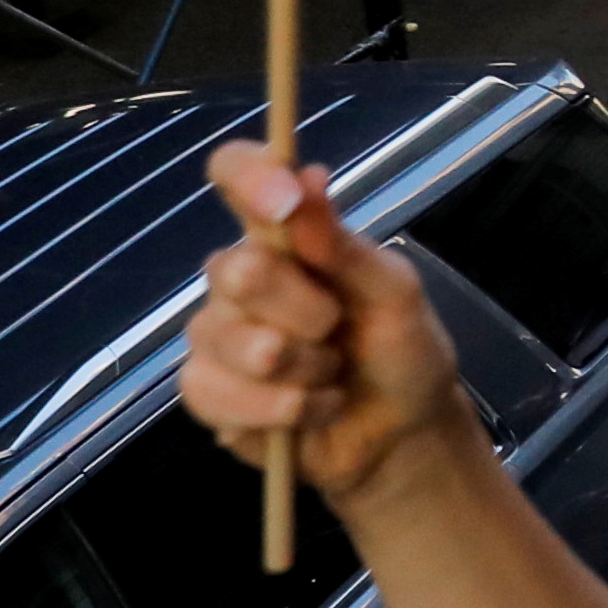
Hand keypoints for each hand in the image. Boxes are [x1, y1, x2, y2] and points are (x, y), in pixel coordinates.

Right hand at [179, 145, 482, 511]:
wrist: (401, 434)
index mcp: (287, 237)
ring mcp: (216, 333)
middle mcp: (240, 276)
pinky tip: (309, 409)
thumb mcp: (395, 294)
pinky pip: (213, 392)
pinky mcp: (205, 390)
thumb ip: (346, 245)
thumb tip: (306, 177)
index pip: (236, 174)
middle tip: (338, 329)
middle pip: (235, 270)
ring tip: (332, 375)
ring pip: (226, 338)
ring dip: (298, 367)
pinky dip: (279, 409)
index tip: (284, 203)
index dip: (249, 177)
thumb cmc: (401, 351)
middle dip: (303, 311)